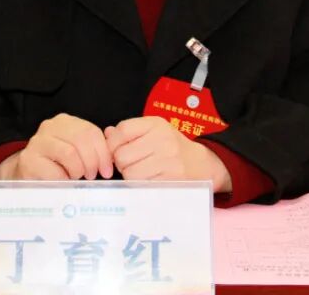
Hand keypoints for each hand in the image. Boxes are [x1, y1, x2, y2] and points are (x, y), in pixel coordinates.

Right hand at [0, 114, 113, 180]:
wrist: (28, 176)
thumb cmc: (57, 165)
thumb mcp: (77, 152)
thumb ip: (93, 149)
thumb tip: (113, 155)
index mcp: (65, 122)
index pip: (91, 131)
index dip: (103, 152)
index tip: (107, 170)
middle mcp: (49, 127)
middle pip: (81, 140)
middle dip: (92, 161)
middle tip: (93, 175)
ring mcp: (37, 142)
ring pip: (70, 154)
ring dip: (78, 170)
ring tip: (77, 178)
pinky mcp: (28, 160)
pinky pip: (54, 171)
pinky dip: (64, 180)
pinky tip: (63, 182)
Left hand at [105, 116, 231, 192]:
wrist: (202, 164)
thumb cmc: (172, 147)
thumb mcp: (154, 131)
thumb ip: (129, 132)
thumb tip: (106, 133)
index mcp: (156, 124)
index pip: (122, 130)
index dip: (113, 143)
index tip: (116, 150)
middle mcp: (162, 139)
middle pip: (122, 155)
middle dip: (122, 163)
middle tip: (131, 163)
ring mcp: (168, 160)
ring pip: (130, 173)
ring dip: (130, 176)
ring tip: (141, 172)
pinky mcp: (171, 179)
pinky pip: (142, 185)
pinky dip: (141, 185)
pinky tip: (149, 179)